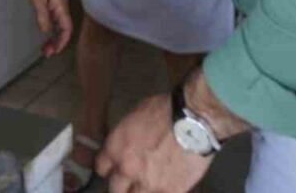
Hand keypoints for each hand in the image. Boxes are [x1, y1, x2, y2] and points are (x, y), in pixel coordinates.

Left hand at [22, 0, 72, 55]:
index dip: (62, 41)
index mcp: (61, 6)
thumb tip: (46, 31)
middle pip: (64, 30)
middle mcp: (61, 7)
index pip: (67, 28)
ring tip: (45, 48)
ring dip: (54, 38)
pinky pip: (54, 22)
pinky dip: (50, 31)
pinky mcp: (50, 5)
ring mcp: (56, 6)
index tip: (55, 51)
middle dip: (57, 43)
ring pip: (59, 27)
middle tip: (47, 53)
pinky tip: (45, 35)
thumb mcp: (37, 0)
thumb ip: (43, 17)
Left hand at [96, 94, 212, 192]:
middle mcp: (127, 169)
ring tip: (150, 183)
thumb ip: (126, 137)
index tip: (115, 168)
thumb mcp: (134, 117)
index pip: (101, 169)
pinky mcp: (170, 191)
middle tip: (130, 182)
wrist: (193, 121)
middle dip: (121, 186)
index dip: (109, 169)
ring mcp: (148, 184)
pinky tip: (167, 185)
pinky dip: (162, 191)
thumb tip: (127, 145)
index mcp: (116, 148)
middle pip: (115, 190)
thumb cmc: (165, 110)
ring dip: (140, 191)